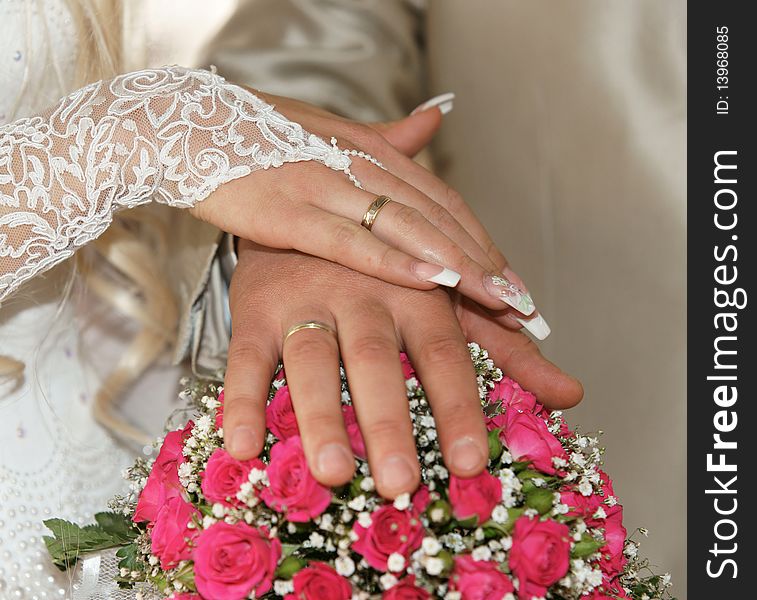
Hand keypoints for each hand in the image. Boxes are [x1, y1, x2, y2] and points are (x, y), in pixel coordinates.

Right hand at [190, 90, 546, 329]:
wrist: (179, 127)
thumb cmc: (256, 136)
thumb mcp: (328, 132)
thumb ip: (385, 136)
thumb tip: (435, 117)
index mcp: (368, 149)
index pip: (439, 199)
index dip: (480, 239)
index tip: (511, 279)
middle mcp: (356, 163)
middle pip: (436, 217)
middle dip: (484, 261)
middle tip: (522, 305)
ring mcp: (324, 184)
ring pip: (408, 227)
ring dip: (460, 264)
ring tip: (499, 302)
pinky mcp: (288, 210)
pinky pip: (352, 239)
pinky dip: (397, 260)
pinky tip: (433, 281)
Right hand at [223, 242, 581, 499]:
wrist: (308, 199)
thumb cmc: (388, 264)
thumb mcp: (449, 297)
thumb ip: (505, 347)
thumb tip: (572, 393)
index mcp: (415, 289)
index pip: (444, 352)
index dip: (457, 406)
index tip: (468, 463)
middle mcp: (361, 292)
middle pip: (376, 358)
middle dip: (388, 419)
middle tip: (400, 481)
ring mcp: (304, 300)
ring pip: (310, 360)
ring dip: (318, 415)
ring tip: (330, 472)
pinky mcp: (255, 310)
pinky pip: (243, 357)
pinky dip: (241, 400)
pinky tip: (241, 446)